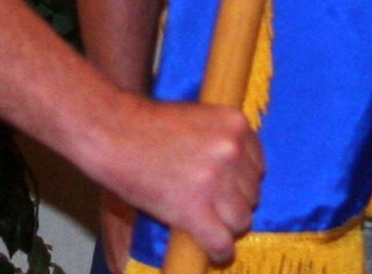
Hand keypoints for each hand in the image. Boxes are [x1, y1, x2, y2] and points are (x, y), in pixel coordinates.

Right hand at [98, 97, 260, 264]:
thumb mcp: (198, 119)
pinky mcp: (195, 209)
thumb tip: (238, 175)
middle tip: (209, 205)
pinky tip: (212, 251)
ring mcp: (215, 180)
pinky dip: (219, 251)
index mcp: (236, 124)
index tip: (225, 189)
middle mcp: (232, 150)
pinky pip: (221, 242)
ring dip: (226, 226)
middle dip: (232, 203)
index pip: (257, 166)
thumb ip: (221, 141)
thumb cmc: (148, 126)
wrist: (113, 132)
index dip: (240, 181)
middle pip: (252, 194)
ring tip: (208, 224)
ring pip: (241, 220)